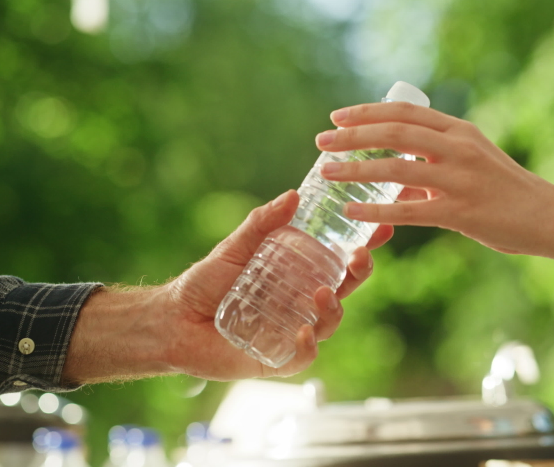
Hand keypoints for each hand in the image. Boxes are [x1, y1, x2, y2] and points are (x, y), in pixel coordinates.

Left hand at [62, 190, 392, 383]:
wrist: (173, 320)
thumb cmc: (205, 283)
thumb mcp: (235, 247)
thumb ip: (262, 223)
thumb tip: (292, 195)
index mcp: (297, 275)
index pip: (338, 260)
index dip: (362, 246)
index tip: (380, 229)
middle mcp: (300, 302)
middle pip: (343, 290)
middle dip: (360, 273)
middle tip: (360, 256)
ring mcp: (291, 330)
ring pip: (329, 323)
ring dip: (333, 309)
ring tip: (320, 293)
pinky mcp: (276, 358)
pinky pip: (303, 357)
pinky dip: (308, 347)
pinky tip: (304, 332)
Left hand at [315, 102, 553, 255]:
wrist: (547, 216)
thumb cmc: (505, 190)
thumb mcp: (471, 161)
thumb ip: (433, 160)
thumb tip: (392, 169)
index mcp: (459, 130)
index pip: (404, 112)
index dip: (367, 112)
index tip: (337, 117)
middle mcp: (458, 148)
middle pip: (394, 133)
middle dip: (352, 135)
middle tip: (321, 141)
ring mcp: (459, 179)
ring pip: (396, 168)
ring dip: (355, 169)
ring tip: (326, 172)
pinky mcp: (460, 212)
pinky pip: (408, 210)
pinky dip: (376, 211)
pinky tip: (351, 212)